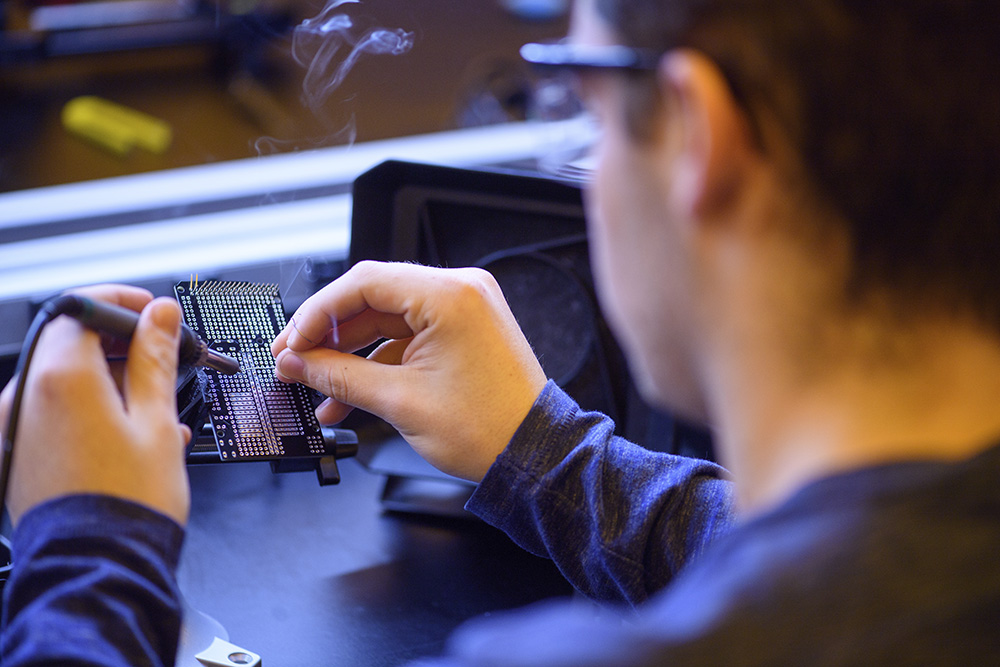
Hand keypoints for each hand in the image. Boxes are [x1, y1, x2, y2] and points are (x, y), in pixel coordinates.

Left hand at [0, 285, 191, 525]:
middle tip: (163, 358)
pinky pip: (54, 411)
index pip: (83, 308)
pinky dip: (90, 407)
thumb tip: (159, 315)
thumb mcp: (158, 420)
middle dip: (119, 343)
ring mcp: (16, 427)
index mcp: (62, 378)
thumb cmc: (129, 502)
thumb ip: (155, 359)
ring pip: (64, 378)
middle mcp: (27, 397)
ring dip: (109, 378)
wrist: (99, 565)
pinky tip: (130, 433)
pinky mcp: (18, 453)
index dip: (122, 303)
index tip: (153, 312)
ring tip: (156, 409)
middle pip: (71, 342)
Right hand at [271, 261, 546, 481]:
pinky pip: (408, 337)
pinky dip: (379, 362)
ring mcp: (464, 310)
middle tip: (294, 362)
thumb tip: (296, 363)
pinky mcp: (464, 331)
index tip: (290, 342)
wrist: (533, 453)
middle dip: (328, 335)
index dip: (317, 313)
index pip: (363, 283)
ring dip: (350, 354)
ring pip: (387, 320)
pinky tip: (349, 393)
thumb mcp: (399, 401)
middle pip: (373, 298)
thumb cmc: (488, 429)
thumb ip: (338, 375)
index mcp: (449, 295)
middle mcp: (460, 291)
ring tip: (317, 387)